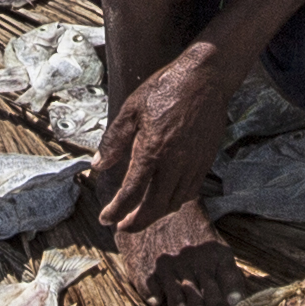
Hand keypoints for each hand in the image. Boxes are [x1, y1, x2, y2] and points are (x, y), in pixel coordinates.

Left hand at [91, 45, 238, 240]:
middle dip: (136, 223)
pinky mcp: (206, 160)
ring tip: (142, 214)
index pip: (131, 194)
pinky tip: (166, 197)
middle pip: (155, 208)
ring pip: (175, 203)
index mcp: (151, 151)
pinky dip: (176, 201)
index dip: (116, 211)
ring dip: (157, 214)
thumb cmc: (165, 89)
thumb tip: (98, 165)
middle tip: (122, 226)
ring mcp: (193, 164)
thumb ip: (114, 141)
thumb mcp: (131, 110)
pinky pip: (191, 191)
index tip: (105, 219)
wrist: (205, 79)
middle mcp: (174, 163)